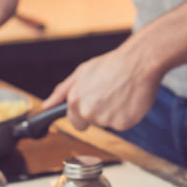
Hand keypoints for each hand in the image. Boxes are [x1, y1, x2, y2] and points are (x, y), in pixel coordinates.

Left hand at [42, 35, 164, 131]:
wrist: (139, 62)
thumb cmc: (112, 65)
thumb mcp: (82, 72)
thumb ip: (62, 91)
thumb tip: (46, 105)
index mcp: (75, 100)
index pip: (75, 121)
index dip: (84, 113)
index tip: (95, 102)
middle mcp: (88, 112)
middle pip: (92, 123)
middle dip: (99, 112)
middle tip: (110, 94)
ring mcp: (105, 119)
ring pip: (108, 123)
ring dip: (114, 113)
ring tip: (120, 93)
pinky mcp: (123, 123)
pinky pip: (123, 124)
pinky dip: (127, 115)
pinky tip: (129, 99)